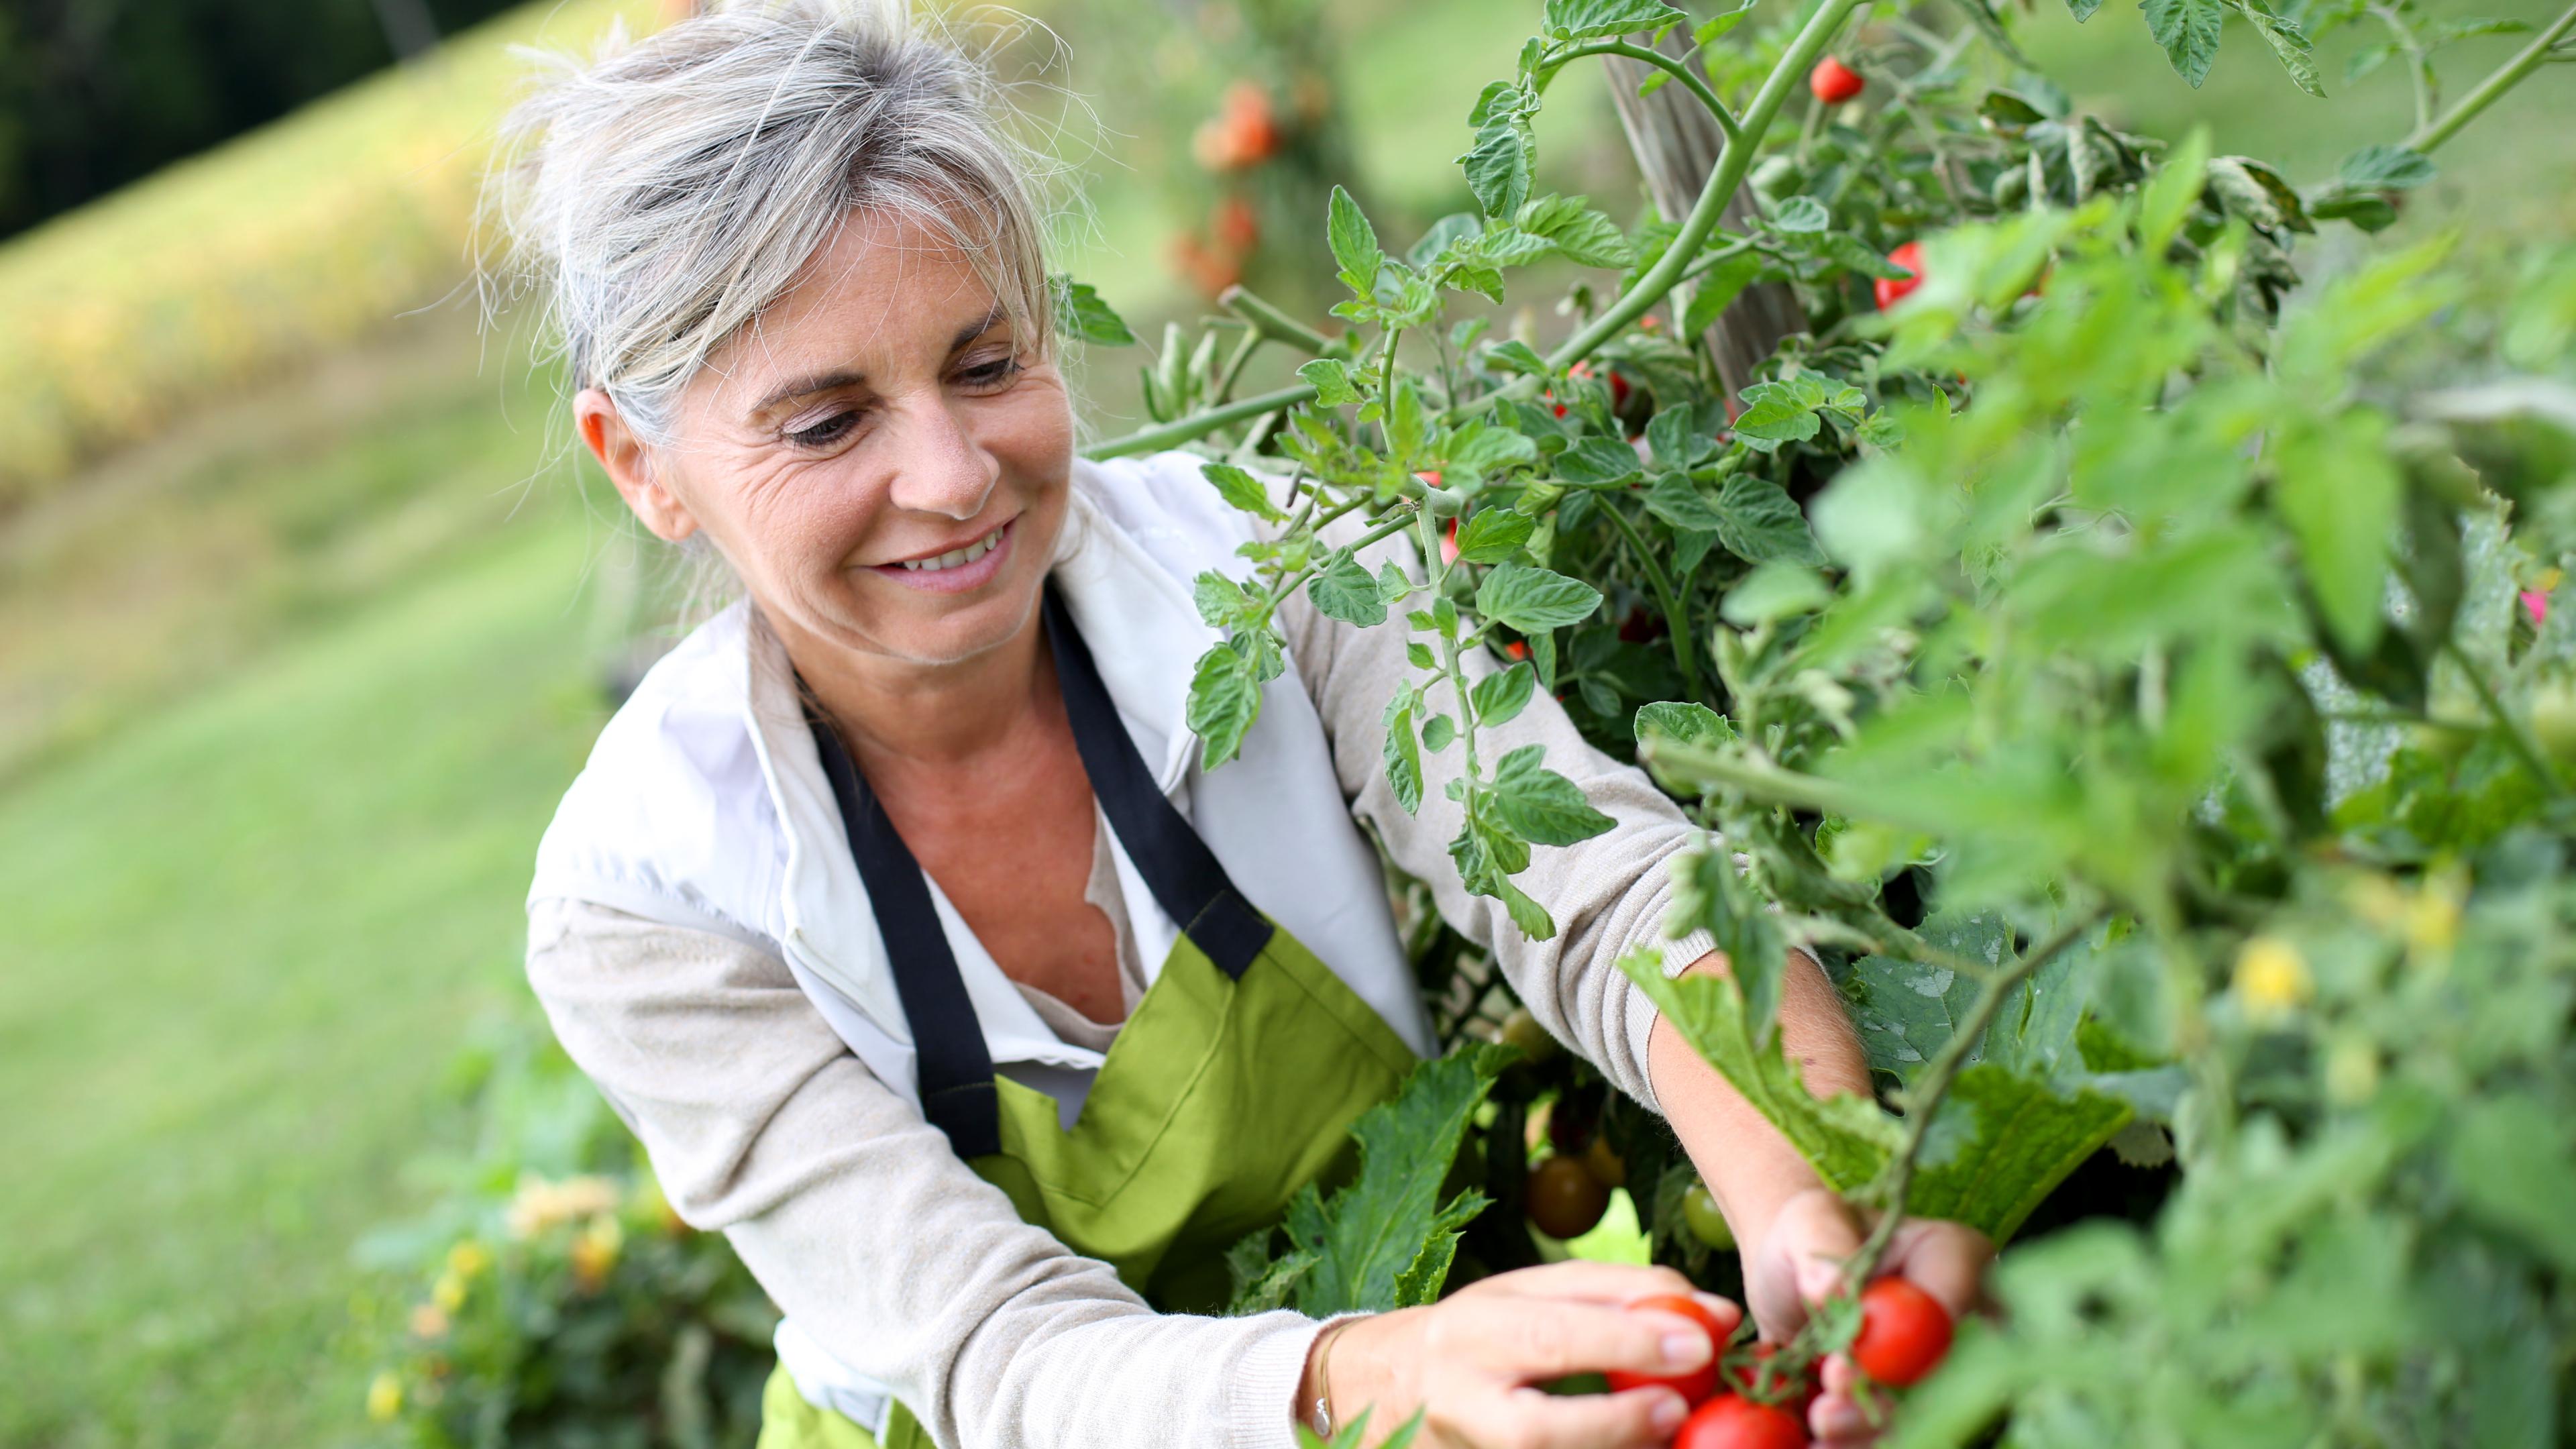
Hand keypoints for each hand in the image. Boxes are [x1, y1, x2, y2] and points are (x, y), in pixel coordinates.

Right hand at [1306, 1261, 1740, 1448]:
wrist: (1372, 1391)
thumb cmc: (1476, 1340)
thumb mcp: (1526, 1300)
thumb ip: (1615, 1298)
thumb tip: (1715, 1314)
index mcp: (1481, 1320)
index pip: (1560, 1315)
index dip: (1634, 1326)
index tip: (1704, 1333)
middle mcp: (1463, 1382)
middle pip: (1537, 1396)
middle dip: (1617, 1396)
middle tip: (1684, 1390)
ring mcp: (1460, 1437)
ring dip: (1604, 1443)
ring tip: (1665, 1431)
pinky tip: (1634, 1447)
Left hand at [1740, 1188, 1989, 1444]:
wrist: (1794, 1270)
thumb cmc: (1809, 1232)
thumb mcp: (1807, 1221)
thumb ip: (1823, 1248)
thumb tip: (1830, 1290)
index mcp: (1954, 1257)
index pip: (1948, 1309)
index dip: (1900, 1351)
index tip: (1837, 1371)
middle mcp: (1967, 1317)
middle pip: (1943, 1376)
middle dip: (1884, 1406)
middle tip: (1824, 1416)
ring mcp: (1946, 1364)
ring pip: (1924, 1415)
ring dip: (1871, 1435)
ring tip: (1818, 1435)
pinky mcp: (1917, 1399)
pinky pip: (1903, 1430)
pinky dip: (1862, 1443)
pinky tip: (1819, 1447)